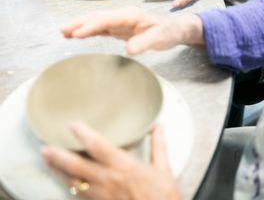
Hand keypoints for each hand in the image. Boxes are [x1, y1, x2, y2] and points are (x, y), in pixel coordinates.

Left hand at [42, 123, 179, 199]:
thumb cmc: (163, 198)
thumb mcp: (164, 170)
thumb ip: (159, 145)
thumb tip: (158, 126)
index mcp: (124, 166)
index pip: (99, 146)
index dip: (83, 134)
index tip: (72, 124)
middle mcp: (109, 180)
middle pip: (78, 167)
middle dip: (59, 157)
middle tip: (46, 147)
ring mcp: (103, 196)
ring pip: (75, 183)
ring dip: (59, 171)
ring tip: (47, 161)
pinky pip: (81, 196)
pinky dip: (70, 187)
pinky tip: (63, 180)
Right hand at [61, 7, 203, 54]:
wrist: (174, 29)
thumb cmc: (168, 32)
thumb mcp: (160, 38)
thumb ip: (145, 42)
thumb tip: (130, 50)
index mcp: (130, 15)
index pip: (106, 19)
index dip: (91, 26)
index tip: (78, 33)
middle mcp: (123, 16)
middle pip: (97, 17)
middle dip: (80, 23)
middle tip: (63, 30)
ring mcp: (120, 21)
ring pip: (96, 21)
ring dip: (81, 26)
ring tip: (65, 32)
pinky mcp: (120, 28)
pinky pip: (101, 28)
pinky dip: (89, 31)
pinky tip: (80, 35)